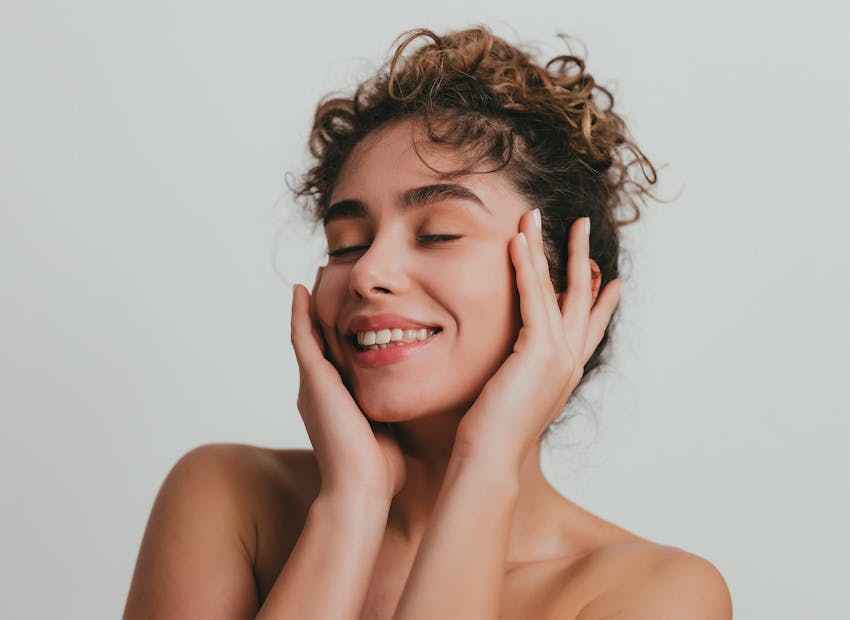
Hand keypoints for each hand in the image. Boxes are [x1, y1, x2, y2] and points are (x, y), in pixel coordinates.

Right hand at [290, 267, 405, 501]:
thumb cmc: (380, 472)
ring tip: (316, 274)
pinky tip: (302, 290)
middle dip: (324, 310)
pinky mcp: (313, 382)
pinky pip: (302, 339)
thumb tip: (417, 408)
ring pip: (309, 334)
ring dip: (312, 304)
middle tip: (328, 278)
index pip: (337, 356)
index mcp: (337, 401)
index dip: (341, 330)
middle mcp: (319, 390)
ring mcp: (313, 385)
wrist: (362, 491)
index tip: (351, 306)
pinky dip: (300, 314)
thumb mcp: (389, 432)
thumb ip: (395, 414)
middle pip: (320, 339)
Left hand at [453, 210, 621, 468]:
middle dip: (582, 258)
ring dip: (548, 248)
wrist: (491, 459)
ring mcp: (560, 356)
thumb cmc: (492, 436)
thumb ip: (520, 375)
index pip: (590, 327)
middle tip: (580, 226)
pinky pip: (534, 296)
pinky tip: (518, 240)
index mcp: (566, 374)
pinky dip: (527, 265)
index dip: (603, 301)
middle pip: (584, 298)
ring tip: (537, 215)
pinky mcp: (538, 351)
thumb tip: (511, 366)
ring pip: (559, 289)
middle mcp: (570, 362)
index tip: (614, 280)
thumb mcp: (514, 397)